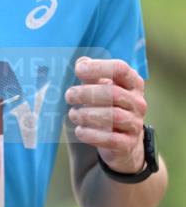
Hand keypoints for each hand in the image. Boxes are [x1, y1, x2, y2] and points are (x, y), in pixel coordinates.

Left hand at [65, 57, 146, 173]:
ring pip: (113, 117)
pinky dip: (91, 134)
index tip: (78, 70)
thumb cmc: (109, 108)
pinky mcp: (127, 144)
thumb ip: (92, 76)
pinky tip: (79, 131)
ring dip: (87, 114)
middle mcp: (138, 102)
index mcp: (133, 84)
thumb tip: (81, 62)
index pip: (120, 69)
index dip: (98, 67)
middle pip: (113, 93)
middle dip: (87, 93)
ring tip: (72, 114)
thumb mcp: (102, 89)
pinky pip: (110, 139)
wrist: (124, 144)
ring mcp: (135, 124)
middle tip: (69, 95)